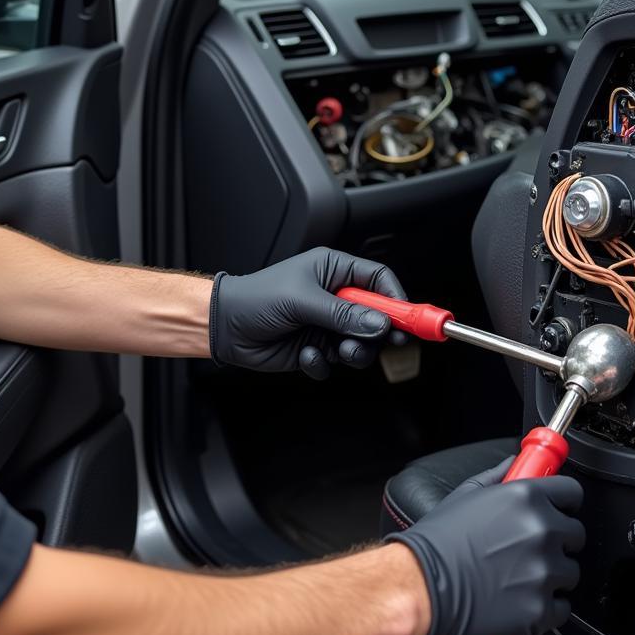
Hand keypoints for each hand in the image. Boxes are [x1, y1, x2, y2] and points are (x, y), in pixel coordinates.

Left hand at [208, 247, 406, 377]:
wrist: (225, 327)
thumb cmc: (255, 299)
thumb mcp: (302, 301)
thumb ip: (342, 314)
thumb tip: (379, 324)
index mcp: (333, 270)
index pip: (379, 280)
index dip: (397, 299)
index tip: (409, 320)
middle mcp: (334, 297)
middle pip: (377, 316)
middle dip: (378, 333)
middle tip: (381, 342)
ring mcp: (326, 325)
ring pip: (361, 344)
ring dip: (352, 352)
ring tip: (336, 349)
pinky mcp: (317, 349)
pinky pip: (336, 363)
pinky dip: (324, 364)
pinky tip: (306, 355)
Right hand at [386, 460, 584, 634]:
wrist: (424, 585)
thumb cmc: (439, 540)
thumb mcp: (465, 494)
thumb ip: (498, 476)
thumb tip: (516, 463)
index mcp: (525, 497)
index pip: (571, 492)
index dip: (563, 501)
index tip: (557, 507)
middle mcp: (541, 530)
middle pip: (575, 533)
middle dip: (557, 539)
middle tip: (527, 545)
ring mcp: (545, 571)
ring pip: (569, 570)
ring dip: (550, 572)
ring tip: (515, 573)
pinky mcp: (542, 607)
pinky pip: (561, 605)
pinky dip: (544, 603)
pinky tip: (517, 595)